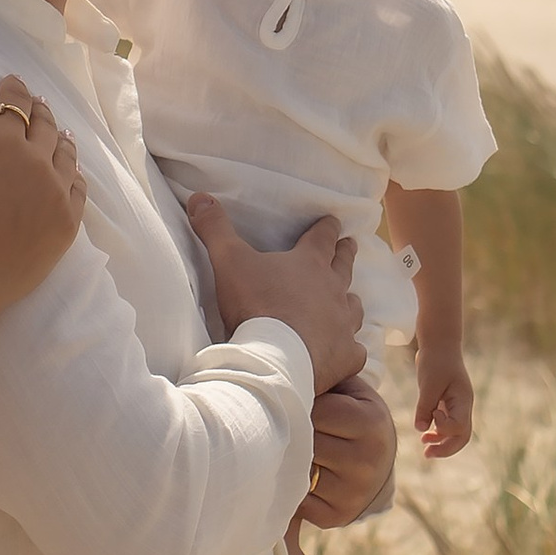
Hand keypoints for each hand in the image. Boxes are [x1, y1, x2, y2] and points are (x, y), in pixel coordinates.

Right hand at [0, 67, 85, 315]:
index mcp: (2, 143)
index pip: (14, 103)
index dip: (13, 90)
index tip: (12, 84)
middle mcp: (38, 162)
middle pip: (45, 125)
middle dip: (38, 111)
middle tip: (35, 105)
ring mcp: (57, 194)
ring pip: (67, 155)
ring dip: (60, 139)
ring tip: (58, 133)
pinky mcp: (67, 224)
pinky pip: (79, 189)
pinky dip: (74, 175)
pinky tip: (70, 174)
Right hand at [188, 197, 363, 393]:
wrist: (274, 357)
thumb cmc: (254, 304)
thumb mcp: (229, 260)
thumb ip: (215, 228)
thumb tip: (200, 197)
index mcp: (309, 263)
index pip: (323, 236)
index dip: (327, 227)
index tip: (333, 221)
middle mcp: (333, 289)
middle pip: (344, 266)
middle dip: (345, 254)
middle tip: (350, 246)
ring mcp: (343, 324)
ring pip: (354, 307)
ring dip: (350, 302)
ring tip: (350, 301)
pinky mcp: (345, 355)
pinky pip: (354, 350)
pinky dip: (350, 349)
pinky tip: (348, 353)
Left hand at [301, 374, 393, 526]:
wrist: (377, 464)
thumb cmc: (355, 417)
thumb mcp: (353, 392)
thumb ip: (330, 378)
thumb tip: (285, 365)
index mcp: (372, 422)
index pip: (317, 412)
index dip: (301, 406)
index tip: (297, 402)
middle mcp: (368, 460)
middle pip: (306, 441)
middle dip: (295, 432)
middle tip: (292, 426)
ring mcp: (354, 492)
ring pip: (299, 469)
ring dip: (291, 459)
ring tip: (298, 449)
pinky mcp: (337, 515)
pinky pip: (297, 498)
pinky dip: (292, 486)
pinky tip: (301, 474)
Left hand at [415, 352, 473, 458]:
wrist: (438, 343)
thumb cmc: (435, 360)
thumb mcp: (428, 383)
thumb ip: (425, 406)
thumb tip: (421, 429)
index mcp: (464, 400)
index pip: (459, 426)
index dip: (444, 426)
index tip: (432, 412)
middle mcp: (463, 406)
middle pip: (462, 436)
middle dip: (446, 448)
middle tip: (427, 454)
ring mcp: (457, 405)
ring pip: (455, 433)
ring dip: (441, 442)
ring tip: (425, 448)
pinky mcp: (447, 403)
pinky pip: (447, 424)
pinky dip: (437, 432)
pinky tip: (424, 433)